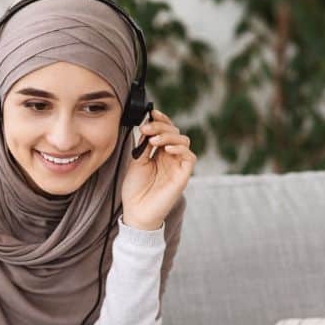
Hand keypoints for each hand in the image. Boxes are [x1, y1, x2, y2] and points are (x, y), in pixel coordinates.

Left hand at [121, 109, 195, 229]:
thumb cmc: (135, 189)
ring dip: (168, 136)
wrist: (136, 211)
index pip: (165, 131)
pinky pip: (189, 156)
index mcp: (159, 153)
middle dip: (161, 127)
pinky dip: (179, 148)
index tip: (151, 113)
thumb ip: (143, 146)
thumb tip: (147, 128)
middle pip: (175, 132)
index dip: (161, 120)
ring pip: (183, 141)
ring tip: (153, 141)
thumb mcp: (136, 162)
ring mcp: (178, 165)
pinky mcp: (183, 175)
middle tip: (147, 129)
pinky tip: (166, 149)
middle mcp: (171, 157)